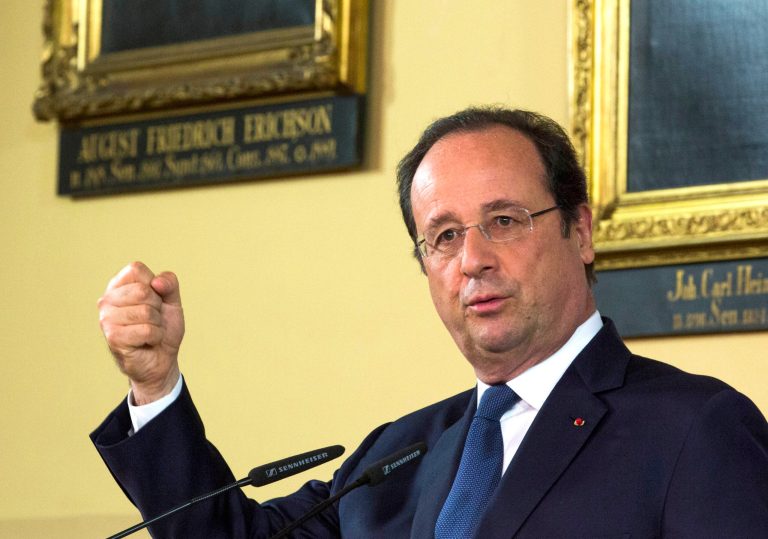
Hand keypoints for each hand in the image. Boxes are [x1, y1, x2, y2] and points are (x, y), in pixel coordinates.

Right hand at [98, 261, 184, 403]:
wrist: (162, 358)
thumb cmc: (163, 326)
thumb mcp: (172, 301)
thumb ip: (169, 284)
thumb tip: (156, 282)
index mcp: (118, 285)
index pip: (136, 269)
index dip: (154, 285)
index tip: (154, 300)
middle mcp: (107, 300)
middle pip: (143, 291)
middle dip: (157, 307)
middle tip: (152, 319)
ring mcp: (106, 319)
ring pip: (146, 311)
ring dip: (157, 324)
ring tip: (149, 331)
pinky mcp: (113, 337)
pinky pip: (147, 330)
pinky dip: (155, 336)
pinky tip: (147, 341)